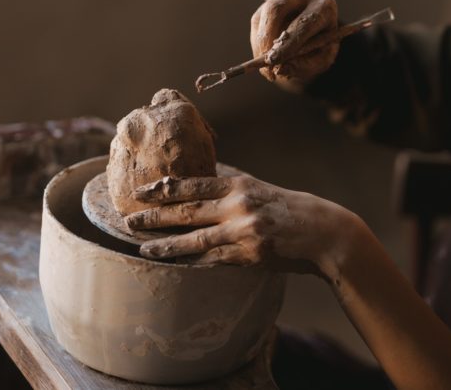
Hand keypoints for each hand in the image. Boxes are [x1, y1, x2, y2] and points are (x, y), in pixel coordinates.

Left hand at [124, 163, 350, 275]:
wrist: (321, 231)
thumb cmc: (289, 207)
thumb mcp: (259, 188)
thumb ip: (230, 187)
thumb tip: (201, 183)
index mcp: (239, 185)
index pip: (193, 185)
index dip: (164, 189)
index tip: (141, 192)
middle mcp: (238, 206)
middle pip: (187, 211)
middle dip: (155, 216)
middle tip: (129, 220)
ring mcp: (244, 232)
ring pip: (195, 240)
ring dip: (166, 245)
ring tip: (142, 247)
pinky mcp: (250, 256)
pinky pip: (214, 261)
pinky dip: (192, 263)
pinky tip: (174, 266)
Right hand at [250, 0, 338, 85]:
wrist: (316, 38)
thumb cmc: (320, 50)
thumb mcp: (318, 62)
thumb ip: (302, 66)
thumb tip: (279, 69)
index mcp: (325, 8)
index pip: (304, 23)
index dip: (288, 43)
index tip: (274, 61)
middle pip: (277, 8)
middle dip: (266, 36)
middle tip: (263, 60)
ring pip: (264, 14)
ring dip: (260, 41)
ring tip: (265, 63)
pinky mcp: (269, 0)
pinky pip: (257, 20)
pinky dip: (258, 40)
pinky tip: (264, 52)